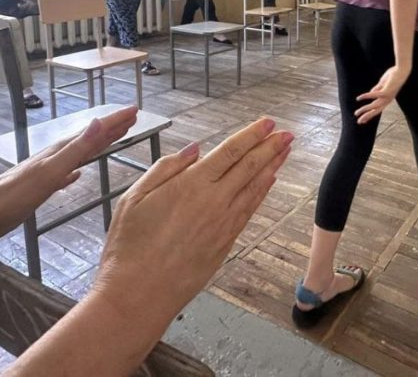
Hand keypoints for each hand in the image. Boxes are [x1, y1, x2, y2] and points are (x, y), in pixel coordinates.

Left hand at [0, 107, 138, 276]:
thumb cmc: (12, 198)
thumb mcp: (49, 173)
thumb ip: (75, 149)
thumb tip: (99, 122)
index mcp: (58, 153)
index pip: (93, 132)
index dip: (114, 122)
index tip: (135, 110)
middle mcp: (52, 158)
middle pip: (87, 138)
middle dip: (109, 128)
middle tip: (131, 119)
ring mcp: (43, 172)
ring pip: (76, 152)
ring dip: (96, 145)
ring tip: (111, 139)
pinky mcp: (36, 188)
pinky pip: (63, 172)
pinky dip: (74, 168)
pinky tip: (76, 174)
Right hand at [90, 117, 290, 317]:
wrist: (140, 293)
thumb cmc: (129, 246)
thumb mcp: (133, 198)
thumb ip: (165, 169)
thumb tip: (194, 150)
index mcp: (191, 184)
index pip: (230, 152)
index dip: (252, 135)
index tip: (268, 123)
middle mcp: (214, 200)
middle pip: (249, 167)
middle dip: (270, 147)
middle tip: (287, 133)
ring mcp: (224, 223)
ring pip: (255, 188)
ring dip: (272, 167)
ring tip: (285, 151)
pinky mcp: (226, 242)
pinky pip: (249, 210)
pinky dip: (261, 193)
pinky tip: (268, 183)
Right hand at [355, 64, 411, 123]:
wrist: (401, 71)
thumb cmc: (393, 76)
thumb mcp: (383, 84)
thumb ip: (377, 89)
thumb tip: (371, 93)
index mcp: (387, 99)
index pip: (377, 109)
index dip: (370, 114)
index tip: (363, 120)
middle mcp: (387, 100)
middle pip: (375, 111)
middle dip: (367, 116)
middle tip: (359, 122)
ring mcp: (387, 97)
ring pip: (373, 106)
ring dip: (364, 110)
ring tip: (356, 113)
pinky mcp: (386, 92)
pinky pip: (373, 95)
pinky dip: (366, 96)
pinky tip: (358, 98)